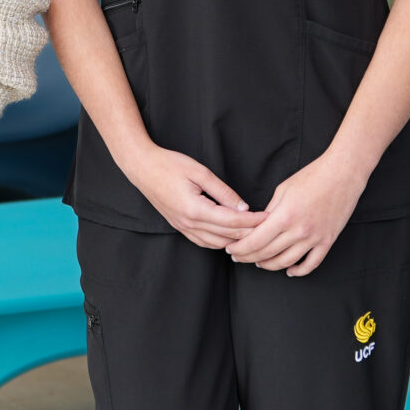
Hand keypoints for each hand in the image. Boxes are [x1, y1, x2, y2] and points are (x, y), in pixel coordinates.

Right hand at [119, 143, 255, 250]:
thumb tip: (243, 207)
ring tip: (252, 233)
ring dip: (235, 240)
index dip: (253, 221)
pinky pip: (203, 242)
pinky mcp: (179, 226)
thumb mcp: (200, 172)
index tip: (268, 217)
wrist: (141, 168)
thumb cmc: (169, 165)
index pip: (232, 222)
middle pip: (226, 236)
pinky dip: (220, 241)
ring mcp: (182, 227)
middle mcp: (188, 223)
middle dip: (249, 233)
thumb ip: (223, 192)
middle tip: (267, 227)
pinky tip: (229, 236)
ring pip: (216, 244)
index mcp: (195, 209)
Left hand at [228, 152, 368, 274]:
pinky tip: (289, 270)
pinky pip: (311, 264)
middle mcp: (299, 230)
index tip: (231, 249)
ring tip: (259, 262)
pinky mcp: (328, 241)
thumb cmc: (312, 177)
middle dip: (248, 257)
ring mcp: (315, 238)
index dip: (240, 248)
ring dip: (270, 265)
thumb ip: (269, 211)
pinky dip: (299, 271)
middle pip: (267, 253)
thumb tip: (257, 227)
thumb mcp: (282, 190)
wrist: (343, 174)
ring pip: (286, 262)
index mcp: (284, 215)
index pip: (255, 241)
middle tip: (238, 257)